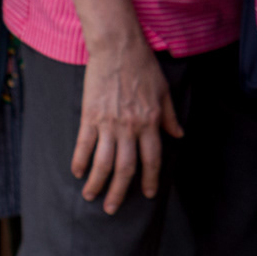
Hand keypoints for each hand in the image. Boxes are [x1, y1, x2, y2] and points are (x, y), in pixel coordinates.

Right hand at [69, 34, 180, 212]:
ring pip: (103, 162)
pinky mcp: (90, 116)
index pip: (151, 160)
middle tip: (112, 208)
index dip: (150, 180)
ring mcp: (109, 123)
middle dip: (119, 192)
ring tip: (91, 196)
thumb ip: (169, 116)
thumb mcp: (163, 91)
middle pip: (125, 168)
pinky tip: (77, 173)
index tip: (147, 194)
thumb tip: (179, 135)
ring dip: (97, 183)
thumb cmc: (143, 66)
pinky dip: (80, 161)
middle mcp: (130, 127)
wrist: (118, 47)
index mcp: (150, 122)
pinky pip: (84, 145)